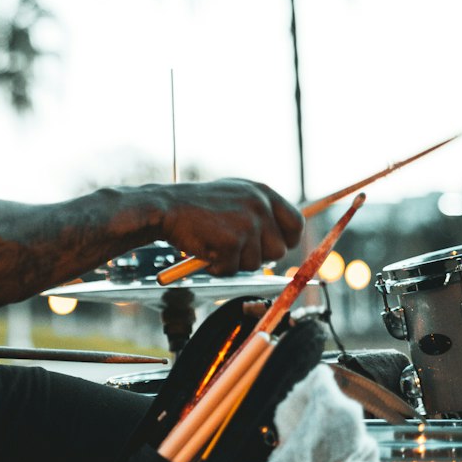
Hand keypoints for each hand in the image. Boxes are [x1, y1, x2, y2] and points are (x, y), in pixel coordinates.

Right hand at [160, 179, 302, 275]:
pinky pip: (232, 269)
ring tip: (214, 244)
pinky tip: (205, 250)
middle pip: (278, 251)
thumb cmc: (196, 207)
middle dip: (256, 256)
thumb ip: (258, 212)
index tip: (272, 248)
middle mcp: (260, 206)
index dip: (287, 241)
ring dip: (234, 262)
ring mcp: (247, 224)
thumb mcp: (234, 197)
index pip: (295, 223)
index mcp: (262, 192)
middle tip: (233, 248)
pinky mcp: (232, 242)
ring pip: (255, 264)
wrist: (165, 208)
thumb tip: (281, 241)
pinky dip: (217, 267)